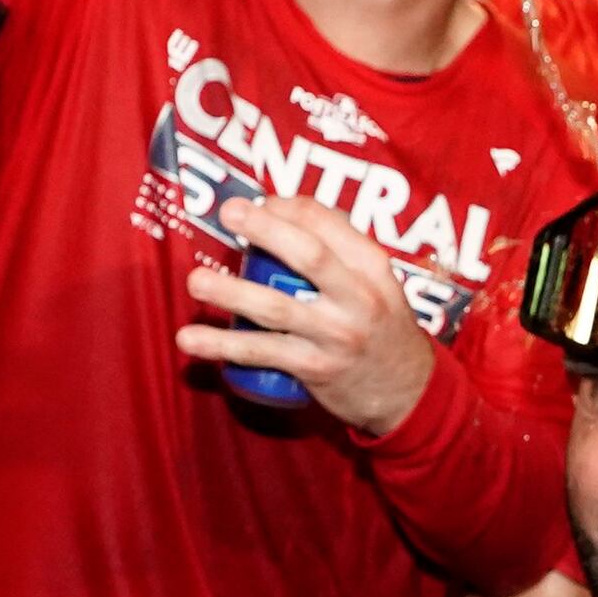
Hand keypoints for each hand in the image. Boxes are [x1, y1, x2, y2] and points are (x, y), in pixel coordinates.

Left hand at [181, 190, 438, 433]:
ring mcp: (335, 335)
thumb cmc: (383, 327)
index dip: (286, 207)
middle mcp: (358, 298)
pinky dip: (221, 346)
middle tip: (228, 214)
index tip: (258, 204)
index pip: (327, 223)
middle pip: (307, 256)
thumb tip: (286, 212)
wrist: (407, 392)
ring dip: (230, 292)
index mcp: (373, 267)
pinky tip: (190, 339)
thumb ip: (341, 251)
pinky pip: (260, 353)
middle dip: (264, 230)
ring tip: (196, 281)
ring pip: (275, 308)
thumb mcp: (379, 282)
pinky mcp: (313, 368)